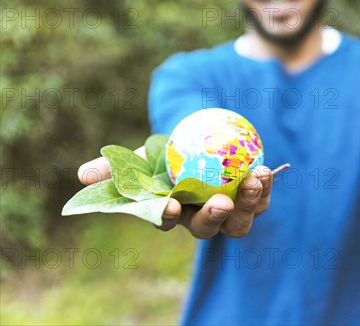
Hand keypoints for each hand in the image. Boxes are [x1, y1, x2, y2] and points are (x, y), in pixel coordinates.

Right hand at [78, 149, 272, 238]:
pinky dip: (265, 187)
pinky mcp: (253, 201)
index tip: (171, 208)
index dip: (166, 218)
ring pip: (240, 221)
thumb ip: (115, 168)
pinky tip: (266, 170)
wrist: (200, 142)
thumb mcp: (139, 157)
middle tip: (220, 202)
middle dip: (214, 219)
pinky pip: (261, 200)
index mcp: (171, 214)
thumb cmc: (165, 155)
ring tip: (254, 179)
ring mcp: (229, 213)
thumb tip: (82, 175)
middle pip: (207, 229)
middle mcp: (201, 220)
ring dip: (248, 204)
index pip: (165, 221)